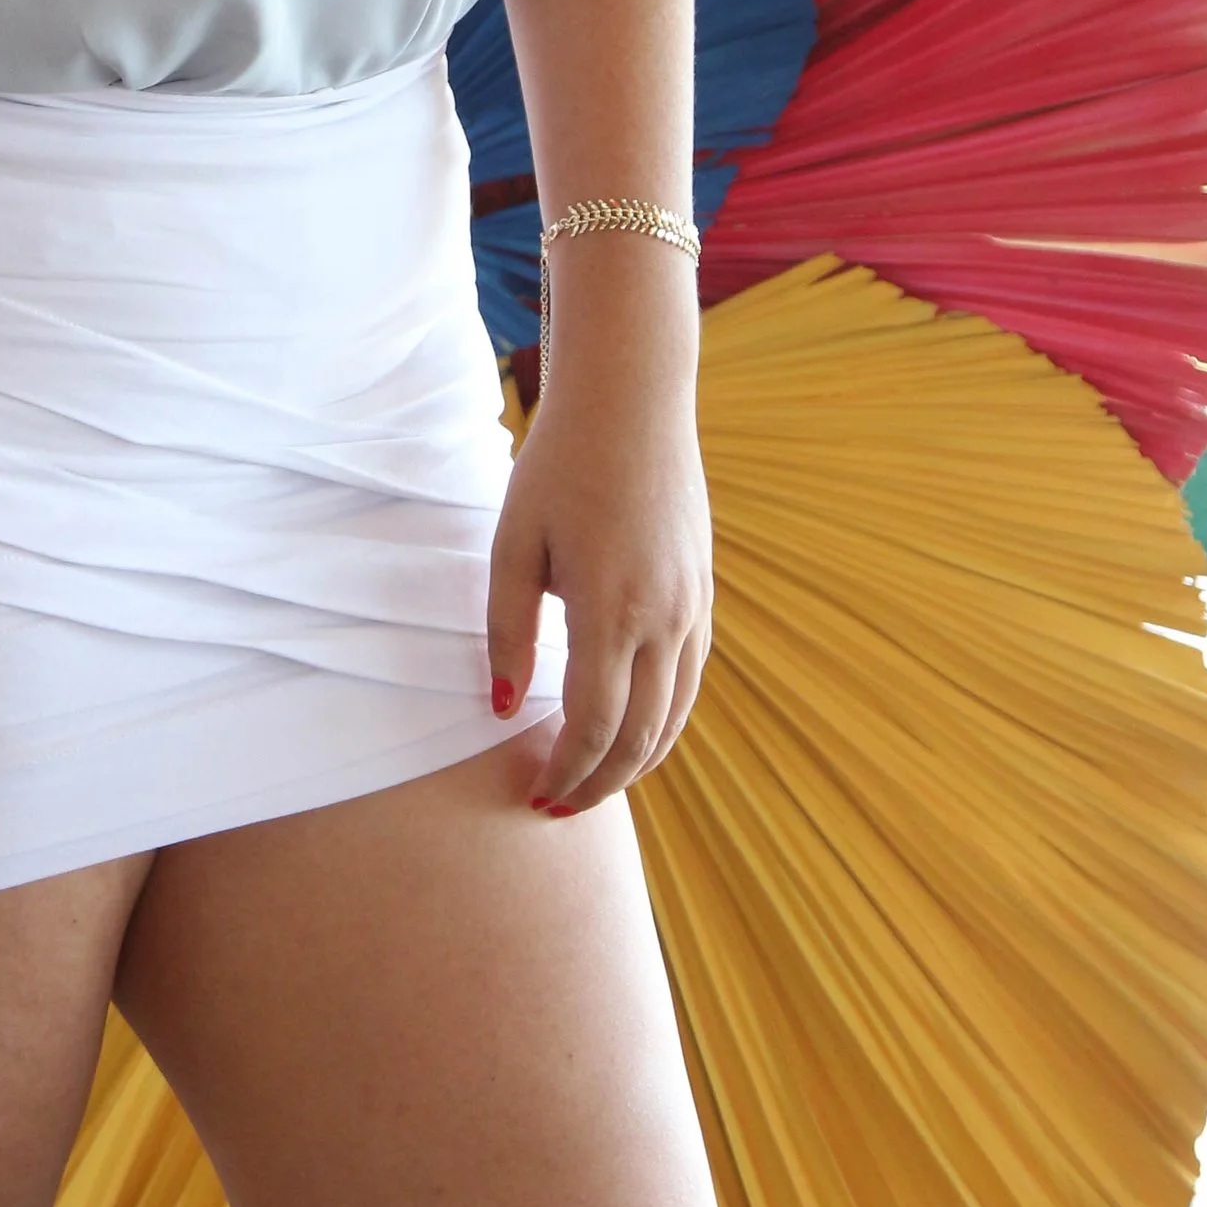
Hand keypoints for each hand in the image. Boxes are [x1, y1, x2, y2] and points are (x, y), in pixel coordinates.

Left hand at [486, 329, 711, 815]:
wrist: (633, 400)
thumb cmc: (557, 466)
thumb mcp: (512, 543)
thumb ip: (506, 630)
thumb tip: (503, 709)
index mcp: (611, 612)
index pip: (592, 728)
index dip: (565, 775)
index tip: (534, 799)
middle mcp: (664, 620)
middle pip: (639, 738)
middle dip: (598, 783)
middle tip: (556, 807)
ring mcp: (693, 607)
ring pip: (674, 716)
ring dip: (635, 760)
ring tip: (592, 781)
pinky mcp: (703, 591)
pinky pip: (689, 679)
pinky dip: (664, 719)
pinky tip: (633, 728)